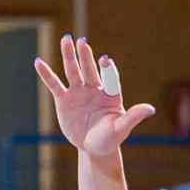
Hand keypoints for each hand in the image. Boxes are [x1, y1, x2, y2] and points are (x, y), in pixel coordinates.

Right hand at [34, 36, 154, 157]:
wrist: (94, 149)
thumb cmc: (110, 139)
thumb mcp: (121, 129)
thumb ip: (134, 116)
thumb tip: (151, 109)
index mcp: (110, 94)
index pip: (110, 78)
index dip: (107, 69)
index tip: (104, 60)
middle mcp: (94, 89)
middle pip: (89, 69)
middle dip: (85, 56)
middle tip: (81, 41)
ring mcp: (79, 92)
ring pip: (73, 71)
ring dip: (70, 56)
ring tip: (66, 39)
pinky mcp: (65, 100)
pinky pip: (55, 84)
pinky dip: (46, 74)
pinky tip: (38, 62)